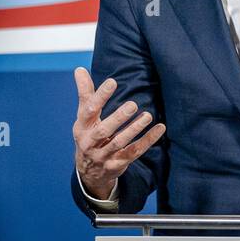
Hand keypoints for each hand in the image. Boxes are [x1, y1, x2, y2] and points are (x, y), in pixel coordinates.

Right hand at [73, 66, 165, 199]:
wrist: (89, 171)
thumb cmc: (89, 135)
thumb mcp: (84, 117)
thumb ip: (85, 93)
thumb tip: (79, 69)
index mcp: (82, 127)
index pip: (89, 110)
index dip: (100, 96)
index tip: (112, 81)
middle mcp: (90, 142)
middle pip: (103, 131)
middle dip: (118, 118)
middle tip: (132, 105)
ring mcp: (104, 155)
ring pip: (119, 143)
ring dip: (134, 129)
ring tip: (147, 116)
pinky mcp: (118, 164)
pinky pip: (134, 152)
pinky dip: (148, 140)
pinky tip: (160, 128)